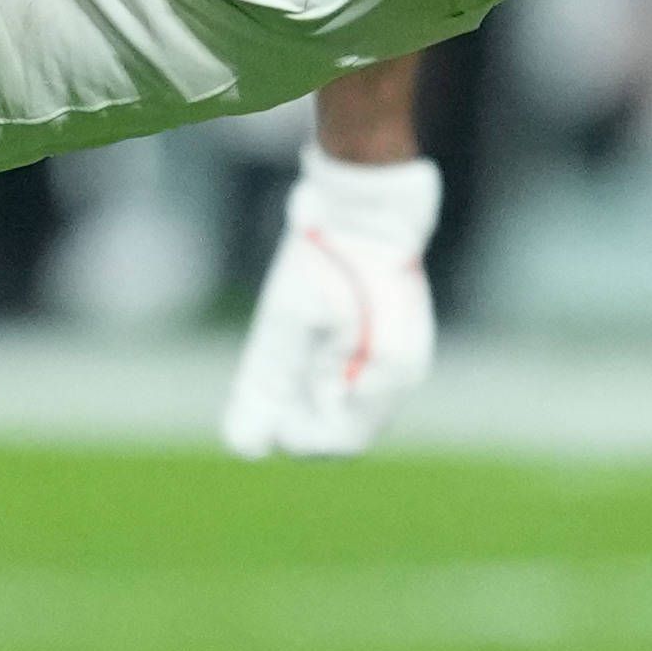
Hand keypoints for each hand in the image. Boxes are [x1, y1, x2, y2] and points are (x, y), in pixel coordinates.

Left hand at [222, 151, 442, 458]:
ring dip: (315, 395)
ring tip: (292, 354)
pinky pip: (362, 377)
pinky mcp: (398, 336)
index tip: (269, 408)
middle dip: (305, 416)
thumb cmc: (323, 262)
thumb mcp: (285, 322)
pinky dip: (330, 374)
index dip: (297, 436)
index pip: (339, 441)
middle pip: (348, 426)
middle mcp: (404, 372)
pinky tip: (309, 343)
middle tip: (274, 380)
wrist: (363, 202)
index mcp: (385, 375)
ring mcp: (406, 354)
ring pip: (353, 404)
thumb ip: (267, 388)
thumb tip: (245, 447)